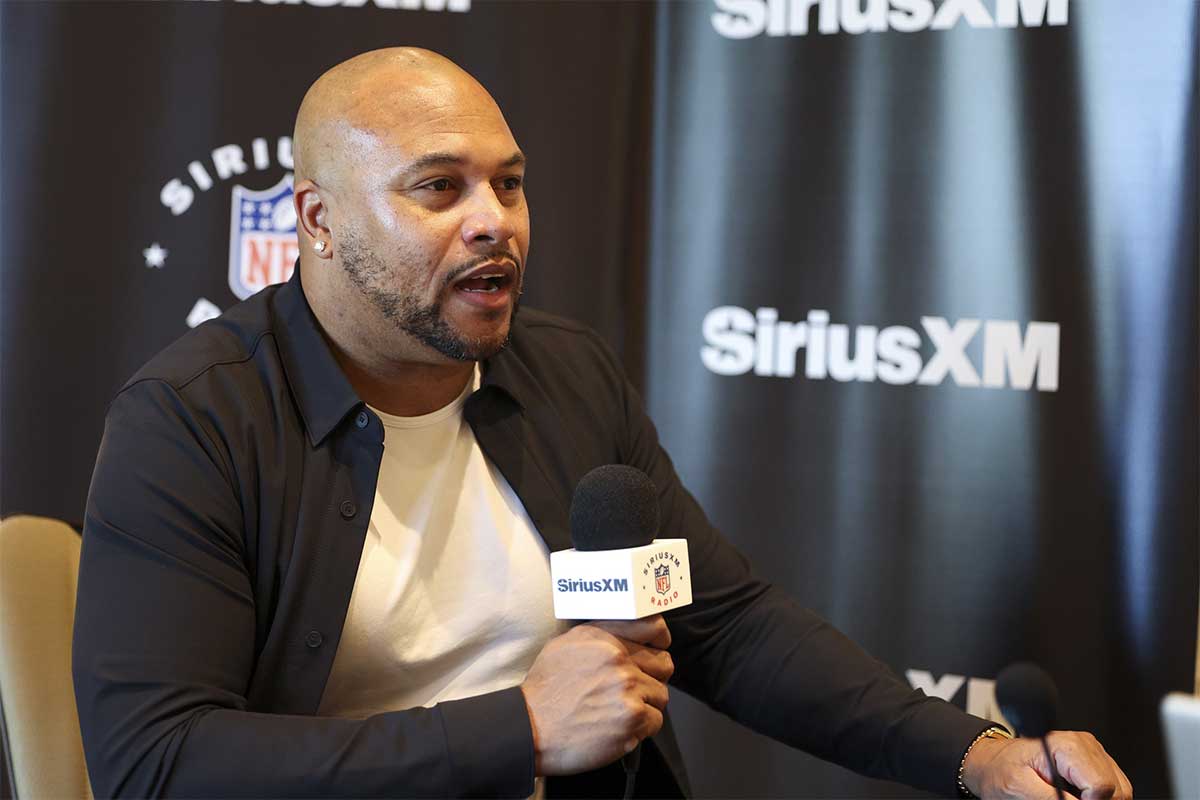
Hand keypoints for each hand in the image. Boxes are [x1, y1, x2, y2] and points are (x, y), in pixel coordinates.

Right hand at [520, 615, 673, 775]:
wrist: (529, 728)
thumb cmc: (544, 692)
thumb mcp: (565, 646)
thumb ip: (599, 637)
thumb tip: (624, 638)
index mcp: (604, 638)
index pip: (653, 628)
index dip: (660, 641)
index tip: (659, 649)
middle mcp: (618, 659)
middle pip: (662, 665)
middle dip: (652, 678)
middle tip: (636, 691)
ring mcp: (627, 688)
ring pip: (660, 695)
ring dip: (646, 706)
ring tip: (620, 714)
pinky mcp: (632, 717)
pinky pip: (655, 721)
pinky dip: (642, 728)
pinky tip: (619, 728)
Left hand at [962, 731, 1132, 799]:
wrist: (995, 762)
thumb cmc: (1002, 770)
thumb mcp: (1019, 788)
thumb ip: (1051, 799)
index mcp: (1067, 746)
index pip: (1102, 785)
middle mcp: (1085, 746)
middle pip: (1117, 790)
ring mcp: (1093, 755)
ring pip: (1120, 791)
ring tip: (1070, 797)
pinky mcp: (1094, 764)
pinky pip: (1113, 789)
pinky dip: (1097, 797)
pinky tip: (1077, 796)